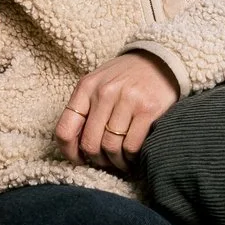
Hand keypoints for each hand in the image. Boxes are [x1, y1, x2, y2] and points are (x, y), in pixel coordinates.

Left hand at [54, 49, 181, 167]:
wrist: (160, 62)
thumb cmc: (125, 79)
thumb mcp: (98, 85)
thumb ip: (85, 110)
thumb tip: (76, 147)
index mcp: (86, 87)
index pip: (65, 130)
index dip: (69, 152)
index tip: (79, 160)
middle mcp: (104, 92)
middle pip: (90, 143)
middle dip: (97, 159)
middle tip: (106, 162)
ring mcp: (127, 100)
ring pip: (111, 147)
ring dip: (116, 161)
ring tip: (121, 161)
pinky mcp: (148, 110)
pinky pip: (131, 146)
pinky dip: (131, 157)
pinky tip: (134, 156)